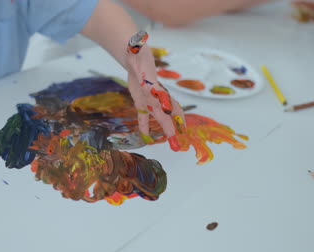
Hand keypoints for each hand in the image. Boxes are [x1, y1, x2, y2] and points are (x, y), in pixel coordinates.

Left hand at [125, 31, 185, 150]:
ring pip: (160, 117)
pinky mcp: (141, 100)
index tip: (176, 133)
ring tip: (173, 144)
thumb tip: (136, 42)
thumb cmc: (138, 51)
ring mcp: (150, 99)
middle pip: (168, 115)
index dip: (171, 120)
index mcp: (155, 87)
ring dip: (166, 130)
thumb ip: (137, 48)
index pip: (166, 106)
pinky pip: (144, 115)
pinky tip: (146, 137)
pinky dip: (145, 125)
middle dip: (174, 130)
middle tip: (179, 146)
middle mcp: (156, 95)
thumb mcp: (137, 50)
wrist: (134, 54)